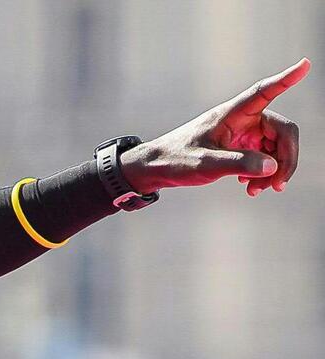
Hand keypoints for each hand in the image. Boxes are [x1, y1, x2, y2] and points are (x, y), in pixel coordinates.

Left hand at [120, 58, 306, 196]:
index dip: (286, 79)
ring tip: (256, 191)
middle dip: (285, 158)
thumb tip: (271, 167)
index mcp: (232, 114)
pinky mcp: (239, 146)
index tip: (306, 64)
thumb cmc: (175, 161)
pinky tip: (249, 187)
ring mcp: (242, 133)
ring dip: (273, 170)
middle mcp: (241, 119)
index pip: (264, 92)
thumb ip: (238, 164)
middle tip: (277, 186)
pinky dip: (262, 173)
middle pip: (282, 131)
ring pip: (275, 147)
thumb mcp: (205, 165)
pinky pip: (263, 157)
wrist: (155, 170)